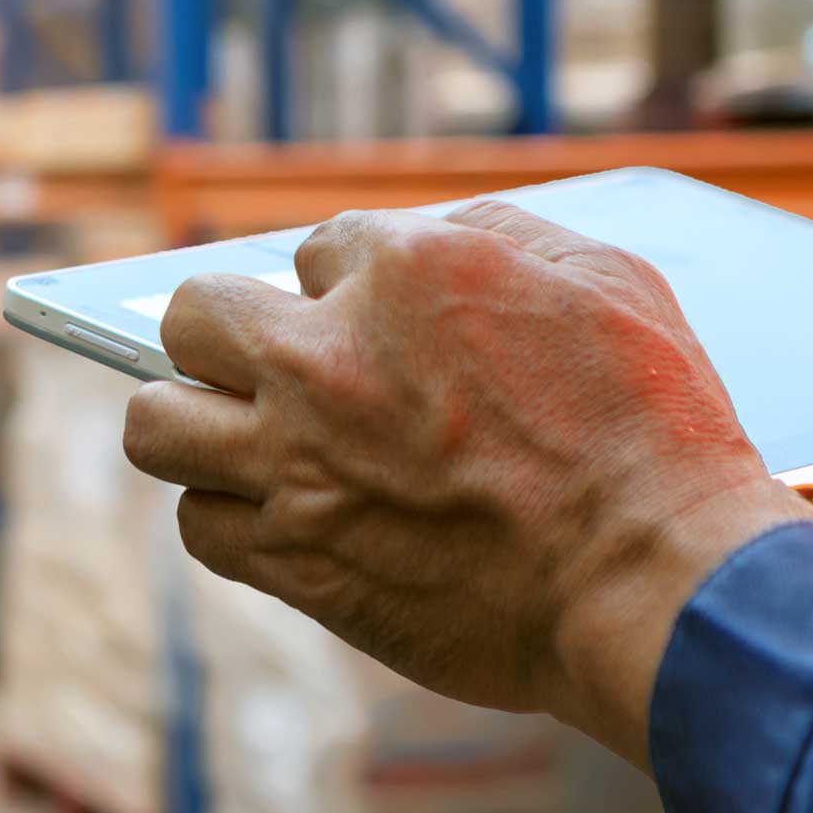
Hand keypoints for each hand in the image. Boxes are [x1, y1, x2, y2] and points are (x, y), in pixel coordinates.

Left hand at [122, 202, 812, 764]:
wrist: (656, 580)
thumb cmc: (655, 429)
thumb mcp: (607, 279)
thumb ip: (502, 237)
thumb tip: (437, 232)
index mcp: (404, 273)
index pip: (313, 248)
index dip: (346, 286)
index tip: (378, 329)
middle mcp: (326, 359)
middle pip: (192, 318)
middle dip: (223, 334)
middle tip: (269, 369)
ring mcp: (298, 463)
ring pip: (157, 424)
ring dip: (194, 425)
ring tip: (241, 441)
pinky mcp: (300, 559)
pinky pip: (201, 527)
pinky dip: (228, 520)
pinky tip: (274, 518)